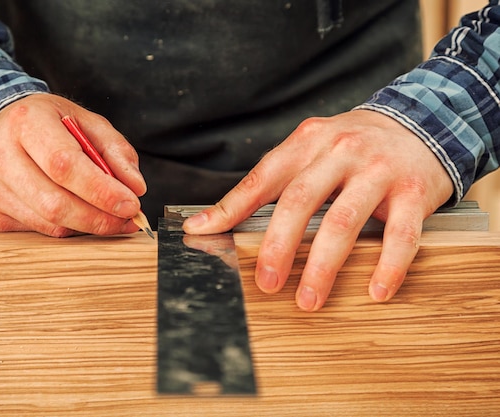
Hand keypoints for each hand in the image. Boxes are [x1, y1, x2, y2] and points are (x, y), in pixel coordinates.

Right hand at [0, 93, 145, 236]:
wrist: (0, 129)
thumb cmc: (50, 126)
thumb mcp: (87, 123)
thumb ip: (116, 151)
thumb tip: (135, 187)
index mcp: (27, 122)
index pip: (64, 165)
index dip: (101, 191)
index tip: (130, 205)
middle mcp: (0, 154)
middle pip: (55, 203)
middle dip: (100, 218)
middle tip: (127, 219)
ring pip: (49, 224)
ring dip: (87, 227)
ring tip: (109, 217)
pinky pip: (38, 233)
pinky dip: (67, 229)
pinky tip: (77, 215)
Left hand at [183, 110, 453, 310]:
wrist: (421, 123)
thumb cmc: (353, 147)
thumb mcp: (310, 150)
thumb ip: (269, 181)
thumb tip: (215, 218)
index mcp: (308, 142)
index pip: (263, 177)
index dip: (230, 207)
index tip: (201, 233)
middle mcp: (340, 151)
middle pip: (301, 200)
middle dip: (279, 244)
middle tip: (266, 283)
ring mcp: (378, 170)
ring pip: (345, 220)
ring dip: (324, 265)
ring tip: (309, 299)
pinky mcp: (414, 192)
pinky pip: (401, 234)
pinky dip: (388, 266)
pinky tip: (376, 291)